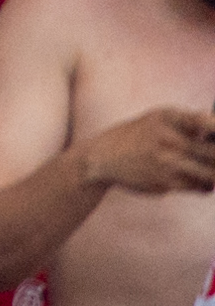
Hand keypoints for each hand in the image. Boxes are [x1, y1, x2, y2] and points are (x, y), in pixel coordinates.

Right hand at [79, 105, 214, 194]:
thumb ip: (189, 123)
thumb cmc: (138, 136)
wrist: (103, 157)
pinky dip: (205, 186)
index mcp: (167, 117)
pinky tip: (199, 181)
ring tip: (210, 173)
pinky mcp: (166, 182)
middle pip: (214, 153)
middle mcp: (167, 138)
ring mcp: (166, 162)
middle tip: (214, 159)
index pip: (202, 121)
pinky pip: (200, 187)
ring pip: (211, 175)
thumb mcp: (157, 120)